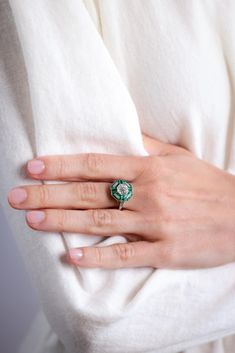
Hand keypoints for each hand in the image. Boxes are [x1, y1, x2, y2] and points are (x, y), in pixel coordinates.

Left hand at [7, 135, 234, 268]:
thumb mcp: (179, 157)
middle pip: (88, 194)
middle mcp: (148, 195)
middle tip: (17, 198)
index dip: (61, 165)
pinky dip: (98, 257)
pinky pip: (126, 255)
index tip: (33, 167)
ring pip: (99, 223)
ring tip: (33, 221)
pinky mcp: (166, 251)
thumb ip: (146, 145)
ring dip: (62, 222)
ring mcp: (156, 225)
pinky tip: (72, 257)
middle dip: (48, 195)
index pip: (95, 164)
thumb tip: (119, 131)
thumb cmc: (208, 185)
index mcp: (149, 170)